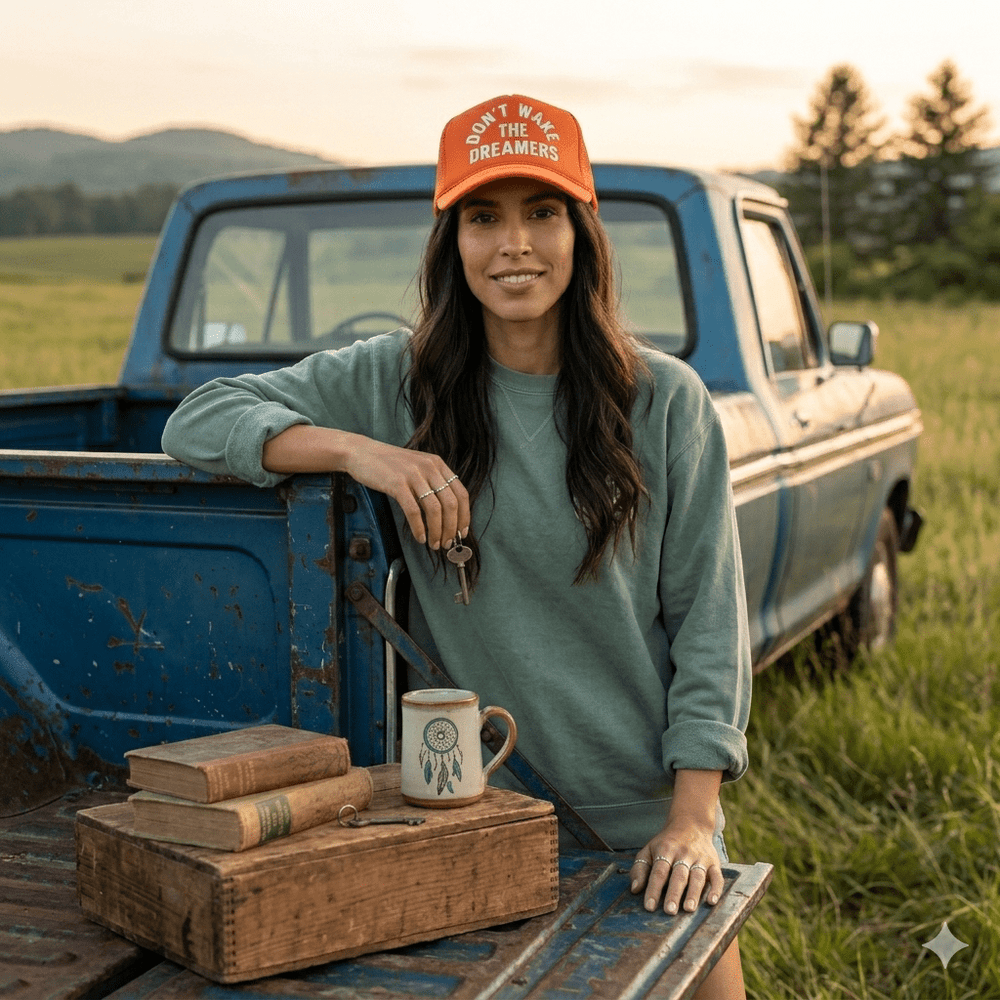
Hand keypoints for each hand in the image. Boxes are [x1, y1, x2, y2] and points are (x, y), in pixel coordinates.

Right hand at [341, 436, 469, 549]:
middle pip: (451, 504)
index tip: (461, 532)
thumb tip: (446, 514)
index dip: (464, 516)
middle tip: (447, 543)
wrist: (362, 453)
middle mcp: (429, 468)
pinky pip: (413, 511)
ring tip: (434, 543)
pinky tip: (419, 537)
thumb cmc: (388, 464)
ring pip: (435, 509)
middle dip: (451, 528)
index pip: (461, 494)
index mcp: (437, 464)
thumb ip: (432, 483)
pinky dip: (419, 528)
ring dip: (437, 531)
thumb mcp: (417, 467)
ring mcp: (414, 475)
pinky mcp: (397, 483)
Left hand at [629, 816, 723, 914]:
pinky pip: (717, 876)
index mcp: (665, 850)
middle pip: (678, 875)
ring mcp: (700, 858)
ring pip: (697, 877)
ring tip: (688, 909)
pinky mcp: (714, 862)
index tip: (649, 906)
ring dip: (693, 893)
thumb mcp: (649, 850)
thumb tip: (635, 889)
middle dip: (674, 893)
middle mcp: (684, 853)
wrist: (691, 823)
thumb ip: (640, 869)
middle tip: (669, 911)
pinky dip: (716, 889)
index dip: (654, 889)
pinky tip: (711, 901)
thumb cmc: (666, 843)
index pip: (659, 871)